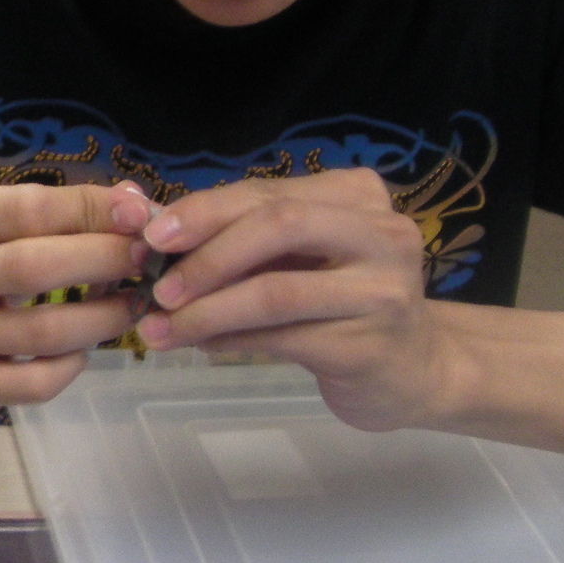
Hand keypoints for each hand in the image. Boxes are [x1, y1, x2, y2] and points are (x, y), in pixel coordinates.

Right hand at [0, 179, 152, 406]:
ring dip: (103, 317)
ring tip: (130, 303)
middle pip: (32, 268)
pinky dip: (73, 365)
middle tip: (147, 261)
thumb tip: (134, 204)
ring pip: (41, 332)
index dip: (91, 211)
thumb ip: (56, 209)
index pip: (26, 210)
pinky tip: (83, 346)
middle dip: (105, 261)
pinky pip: (33, 384)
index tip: (140, 215)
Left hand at [134, 170, 452, 431]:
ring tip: (160, 329)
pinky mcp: (370, 345)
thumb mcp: (299, 256)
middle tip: (158, 288)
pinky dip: (231, 340)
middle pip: (277, 226)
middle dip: (206, 257)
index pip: (268, 193)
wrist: (412, 370)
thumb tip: (153, 233)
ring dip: (206, 311)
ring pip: (275, 291)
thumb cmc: (341, 302)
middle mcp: (382, 233)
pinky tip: (201, 345)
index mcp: (357, 195)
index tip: (151, 237)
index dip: (204, 212)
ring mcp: (383, 290)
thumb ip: (242, 236)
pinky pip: (282, 337)